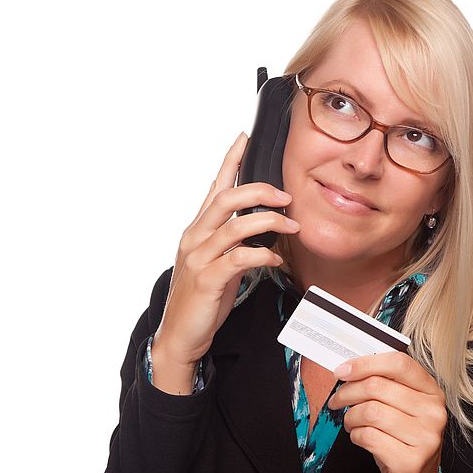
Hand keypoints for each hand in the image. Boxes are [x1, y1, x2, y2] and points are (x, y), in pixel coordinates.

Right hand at [152, 132, 300, 387]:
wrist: (180, 335)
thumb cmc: (201, 299)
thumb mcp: (216, 262)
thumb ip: (233, 241)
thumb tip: (263, 226)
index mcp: (197, 229)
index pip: (215, 186)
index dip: (230, 160)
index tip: (245, 137)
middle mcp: (195, 237)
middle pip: (227, 199)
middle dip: (260, 191)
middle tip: (286, 196)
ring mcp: (199, 258)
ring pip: (236, 226)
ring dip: (270, 223)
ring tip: (292, 227)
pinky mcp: (208, 280)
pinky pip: (240, 259)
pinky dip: (263, 256)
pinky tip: (277, 260)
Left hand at [328, 351, 446, 472]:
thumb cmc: (402, 445)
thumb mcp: (400, 410)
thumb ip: (384, 385)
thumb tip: (349, 368)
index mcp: (432, 393)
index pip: (399, 363)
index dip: (365, 364)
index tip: (342, 370)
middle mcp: (434, 413)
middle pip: (378, 386)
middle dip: (348, 392)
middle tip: (337, 400)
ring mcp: (425, 439)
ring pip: (370, 411)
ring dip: (351, 417)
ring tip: (351, 423)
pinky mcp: (410, 462)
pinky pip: (369, 437)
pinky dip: (356, 436)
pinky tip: (360, 439)